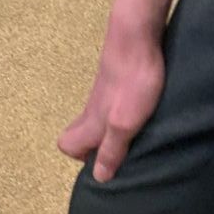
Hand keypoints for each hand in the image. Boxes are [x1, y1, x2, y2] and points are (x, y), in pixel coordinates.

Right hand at [57, 11, 167, 183]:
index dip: (84, 157)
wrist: (136, 37)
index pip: (67, 145)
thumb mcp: (124, 123)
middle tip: (126, 151)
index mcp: (90, 122)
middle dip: (98, 146)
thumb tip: (98, 177)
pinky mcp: (118, 81)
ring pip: (99, 118)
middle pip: (82, 132)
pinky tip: (146, 111)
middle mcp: (92, 109)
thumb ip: (111, 149)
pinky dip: (124, 113)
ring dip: (114, 131)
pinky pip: (114, 105)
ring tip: (141, 134)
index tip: (108, 162)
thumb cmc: (132, 83)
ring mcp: (104, 93)